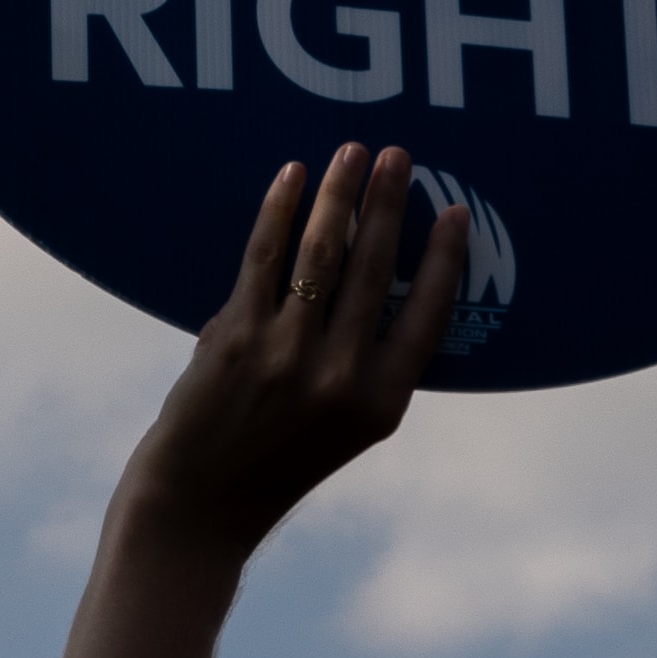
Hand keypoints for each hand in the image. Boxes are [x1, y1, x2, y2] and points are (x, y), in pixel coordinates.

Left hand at [117, 147, 467, 573]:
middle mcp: (341, 375)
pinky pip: (264, 258)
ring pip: (322, 252)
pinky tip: (292, 176)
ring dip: (339, 193)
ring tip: (351, 151)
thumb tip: (369, 268)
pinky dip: (280, 210)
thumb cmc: (276, 463)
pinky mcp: (236, 337)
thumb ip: (367, 362)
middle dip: (388, 202)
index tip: (455, 211)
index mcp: (382, 402)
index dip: (444, 257)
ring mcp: (287, 353)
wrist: (202, 507)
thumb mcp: (347, 427)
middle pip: (374, 267)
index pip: (428, 313)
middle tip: (398, 155)